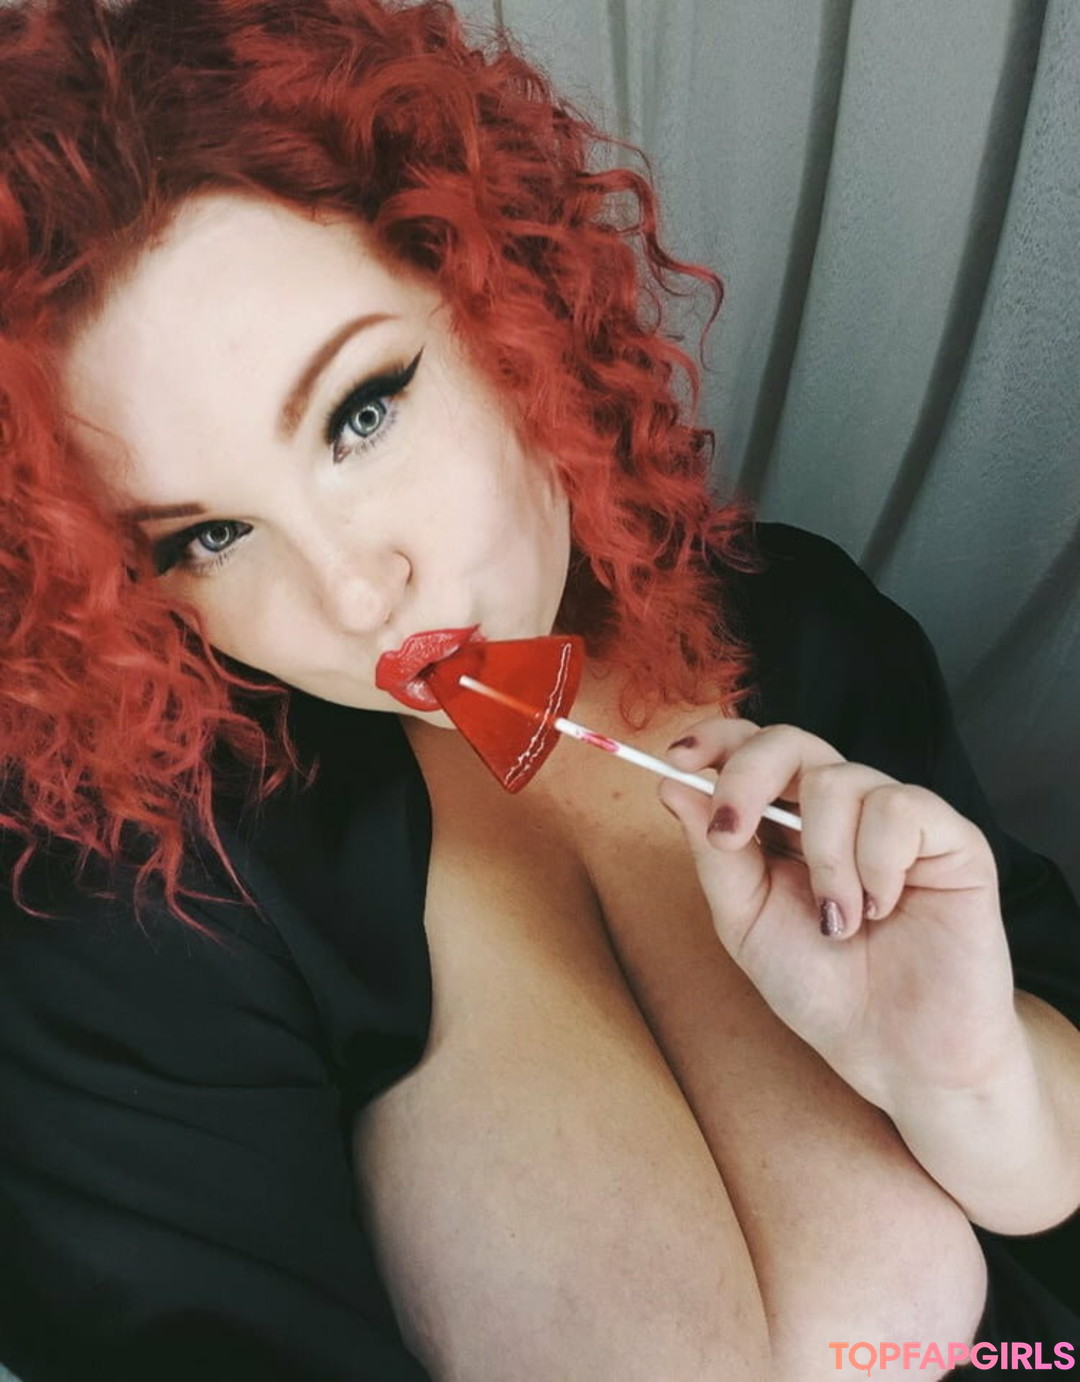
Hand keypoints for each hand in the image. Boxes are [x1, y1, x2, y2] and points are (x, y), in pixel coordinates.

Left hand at [659, 718, 1019, 1109]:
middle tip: (733, 836)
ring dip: (823, 858)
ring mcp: (897, 818)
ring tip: (837, 920)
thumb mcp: (746, 921)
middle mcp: (842, 809)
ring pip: (840, 780)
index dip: (717, 741)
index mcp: (789, 823)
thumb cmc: (822, 989)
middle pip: (790, 741)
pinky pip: (899, 810)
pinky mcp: (951, 837)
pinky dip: (877, 863)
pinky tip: (882, 908)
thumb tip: (672, 786)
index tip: (679, 760)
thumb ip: (715, 854)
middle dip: (748, 778)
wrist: (893, 1054)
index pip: (753, 749)